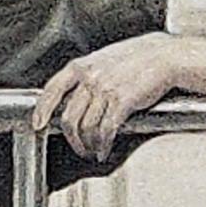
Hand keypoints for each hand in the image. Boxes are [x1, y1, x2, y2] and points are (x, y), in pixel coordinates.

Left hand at [30, 34, 183, 158]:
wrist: (166, 56)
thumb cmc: (140, 57)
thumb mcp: (105, 59)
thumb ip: (88, 75)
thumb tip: (75, 97)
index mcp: (82, 66)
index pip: (53, 89)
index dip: (43, 110)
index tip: (39, 124)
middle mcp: (90, 78)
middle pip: (69, 117)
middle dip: (72, 139)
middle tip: (79, 148)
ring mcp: (104, 90)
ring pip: (86, 127)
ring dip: (89, 145)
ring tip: (94, 150)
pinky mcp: (121, 102)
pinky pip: (105, 130)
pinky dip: (103, 145)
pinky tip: (105, 149)